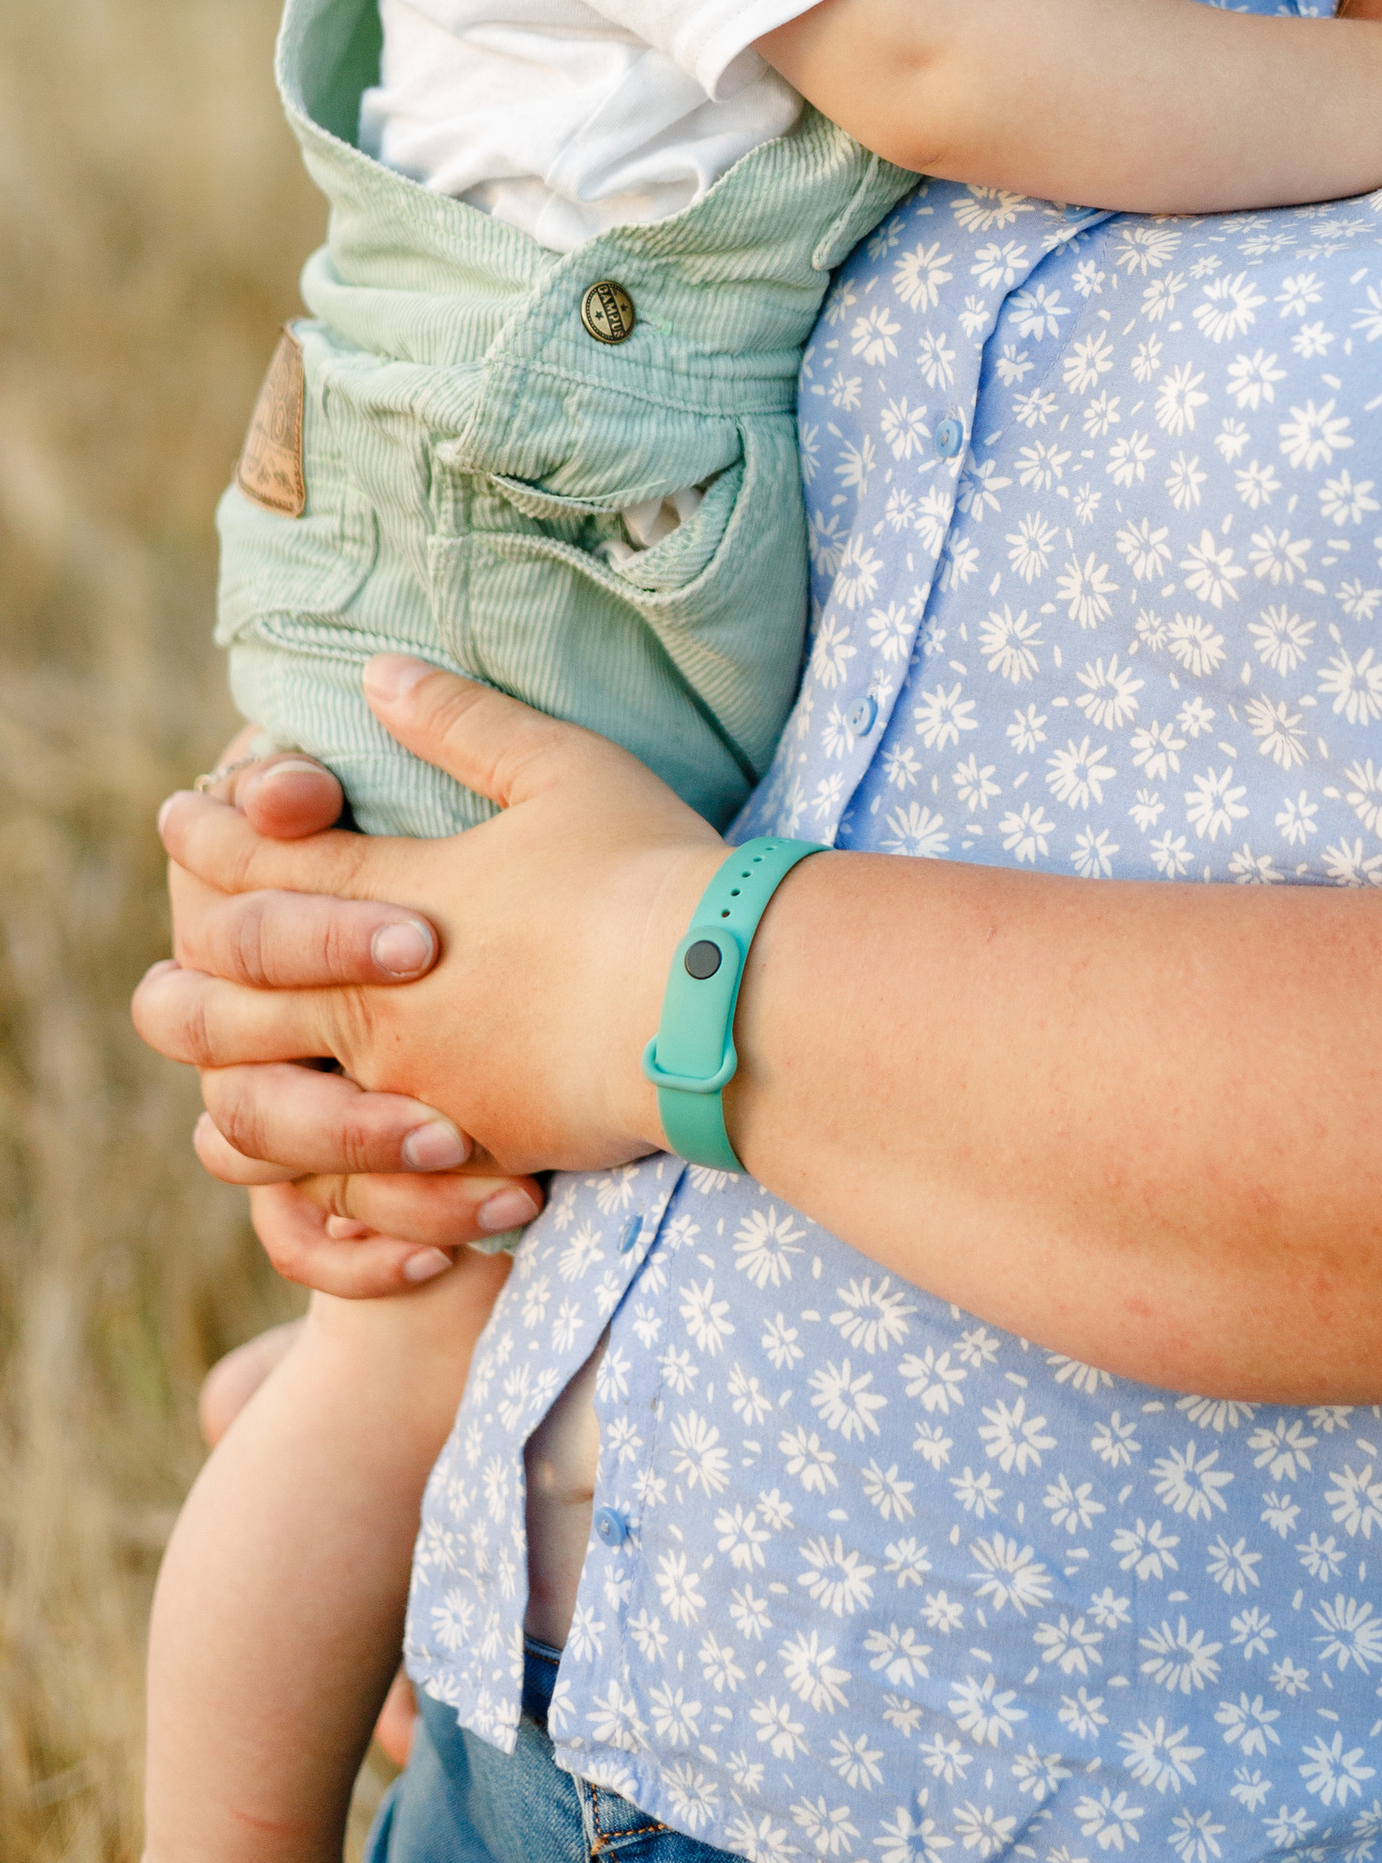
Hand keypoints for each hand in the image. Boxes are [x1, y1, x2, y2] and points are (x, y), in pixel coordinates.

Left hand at [138, 661, 721, 1263]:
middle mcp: (375, 1001)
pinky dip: (316, 1177)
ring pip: (256, 1105)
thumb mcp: (560, 769)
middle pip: (224, 991)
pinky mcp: (458, 1153)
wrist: (719, 1001)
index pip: (261, 863)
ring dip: (233, 1080)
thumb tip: (375, 672)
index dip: (211, 833)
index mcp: (394, 897)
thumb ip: (460, 723)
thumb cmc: (649, 872)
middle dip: (191, 962)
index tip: (183, 814)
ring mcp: (409, 1086)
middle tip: (181, 943)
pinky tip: (324, 1165)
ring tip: (230, 1069)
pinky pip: (341, 1190)